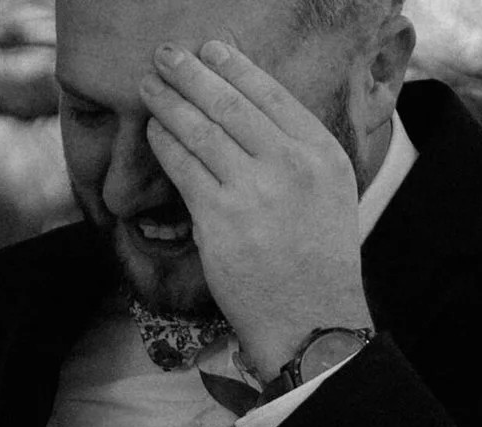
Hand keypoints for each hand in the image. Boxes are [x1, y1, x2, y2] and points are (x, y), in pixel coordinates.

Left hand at [140, 38, 369, 386]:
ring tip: (150, 85)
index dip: (235, 66)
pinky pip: (185, 169)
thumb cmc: (318, 265)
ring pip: (202, 130)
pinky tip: (153, 131)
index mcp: (320, 152)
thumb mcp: (331, 194)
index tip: (212, 50)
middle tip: (166, 55)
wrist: (310, 321)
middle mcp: (289, 163)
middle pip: (230, 103)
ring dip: (170, 102)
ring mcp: (254, 190)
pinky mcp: (220, 220)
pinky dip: (165, 144)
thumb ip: (301, 155)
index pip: (271, 94)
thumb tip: (260, 124)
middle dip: (191, 73)